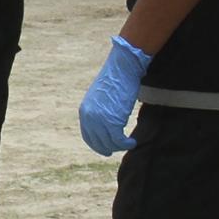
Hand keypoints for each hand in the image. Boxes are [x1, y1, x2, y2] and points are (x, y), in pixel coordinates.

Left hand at [79, 35, 152, 155]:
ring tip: (130, 144)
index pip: (88, 136)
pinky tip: (133, 142)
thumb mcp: (102, 97)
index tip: (106, 149)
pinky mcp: (112, 122)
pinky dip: (126, 144)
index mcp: (85, 111)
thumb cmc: (116, 78)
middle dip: (109, 148)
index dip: (97, 144)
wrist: (122, 68)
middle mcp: (89, 117)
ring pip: (109, 143)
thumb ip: (101, 111)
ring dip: (120, 146)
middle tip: (120, 149)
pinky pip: (118, 141)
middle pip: (98, 142)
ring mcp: (100, 120)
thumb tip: (108, 123)